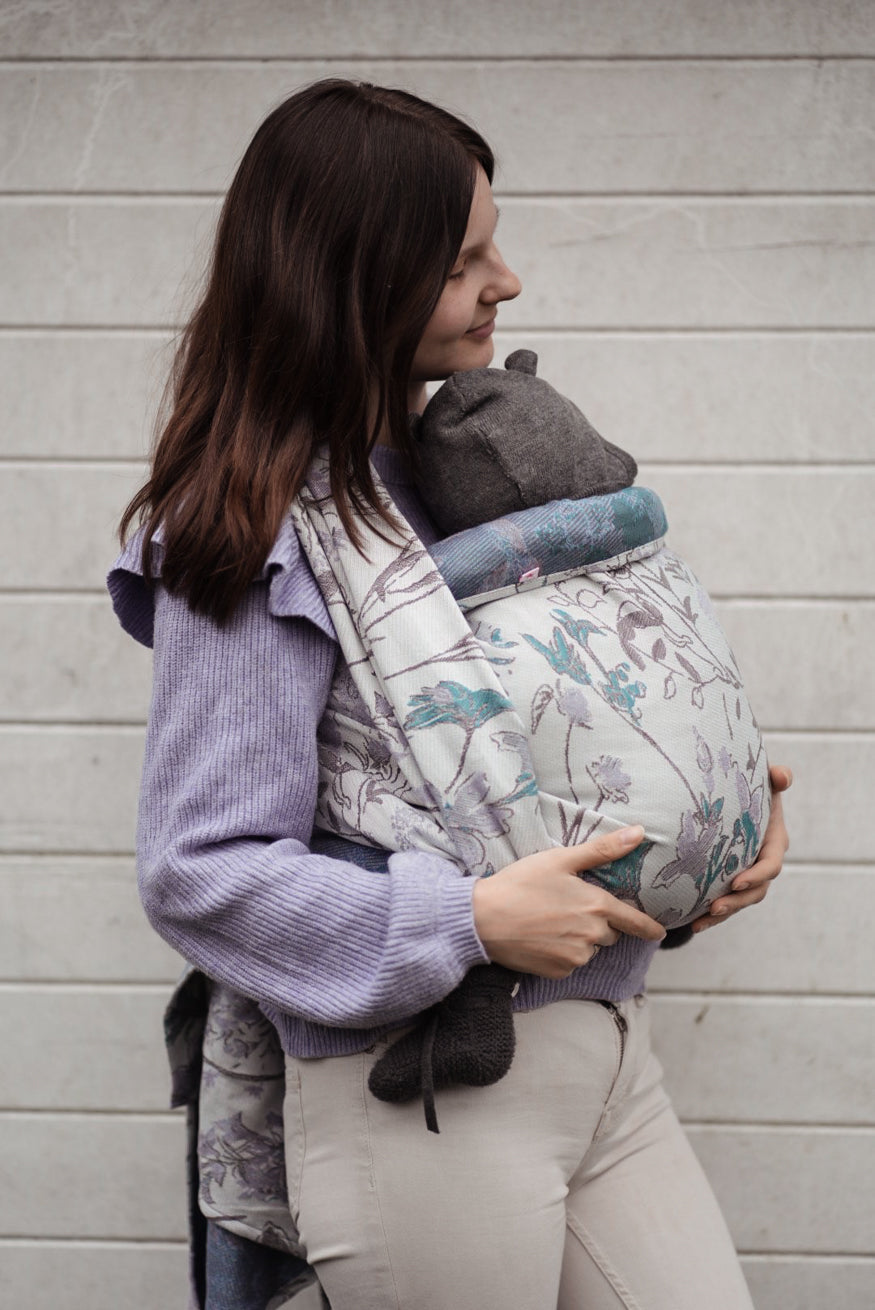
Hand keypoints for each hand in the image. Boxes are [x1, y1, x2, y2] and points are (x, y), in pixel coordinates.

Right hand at [472, 825, 665, 977]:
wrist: (483, 919)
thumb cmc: (521, 883)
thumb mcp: (560, 859)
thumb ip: (603, 849)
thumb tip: (639, 833)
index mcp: (597, 907)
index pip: (635, 922)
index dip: (649, 928)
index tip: (660, 933)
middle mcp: (592, 936)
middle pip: (607, 933)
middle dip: (595, 922)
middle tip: (566, 907)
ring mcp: (575, 958)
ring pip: (589, 948)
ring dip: (578, 938)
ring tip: (548, 921)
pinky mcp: (558, 972)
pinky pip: (570, 962)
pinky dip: (561, 952)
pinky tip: (541, 938)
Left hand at [691, 762, 791, 933]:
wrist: (738, 800)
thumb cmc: (752, 789)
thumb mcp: (765, 782)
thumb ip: (776, 778)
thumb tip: (782, 775)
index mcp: (774, 842)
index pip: (771, 864)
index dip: (757, 875)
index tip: (737, 882)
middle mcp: (763, 863)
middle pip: (756, 891)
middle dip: (736, 902)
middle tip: (714, 907)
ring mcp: (749, 875)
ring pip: (740, 902)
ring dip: (722, 914)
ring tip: (700, 922)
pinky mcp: (733, 882)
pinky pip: (725, 902)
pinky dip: (710, 916)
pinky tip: (692, 924)